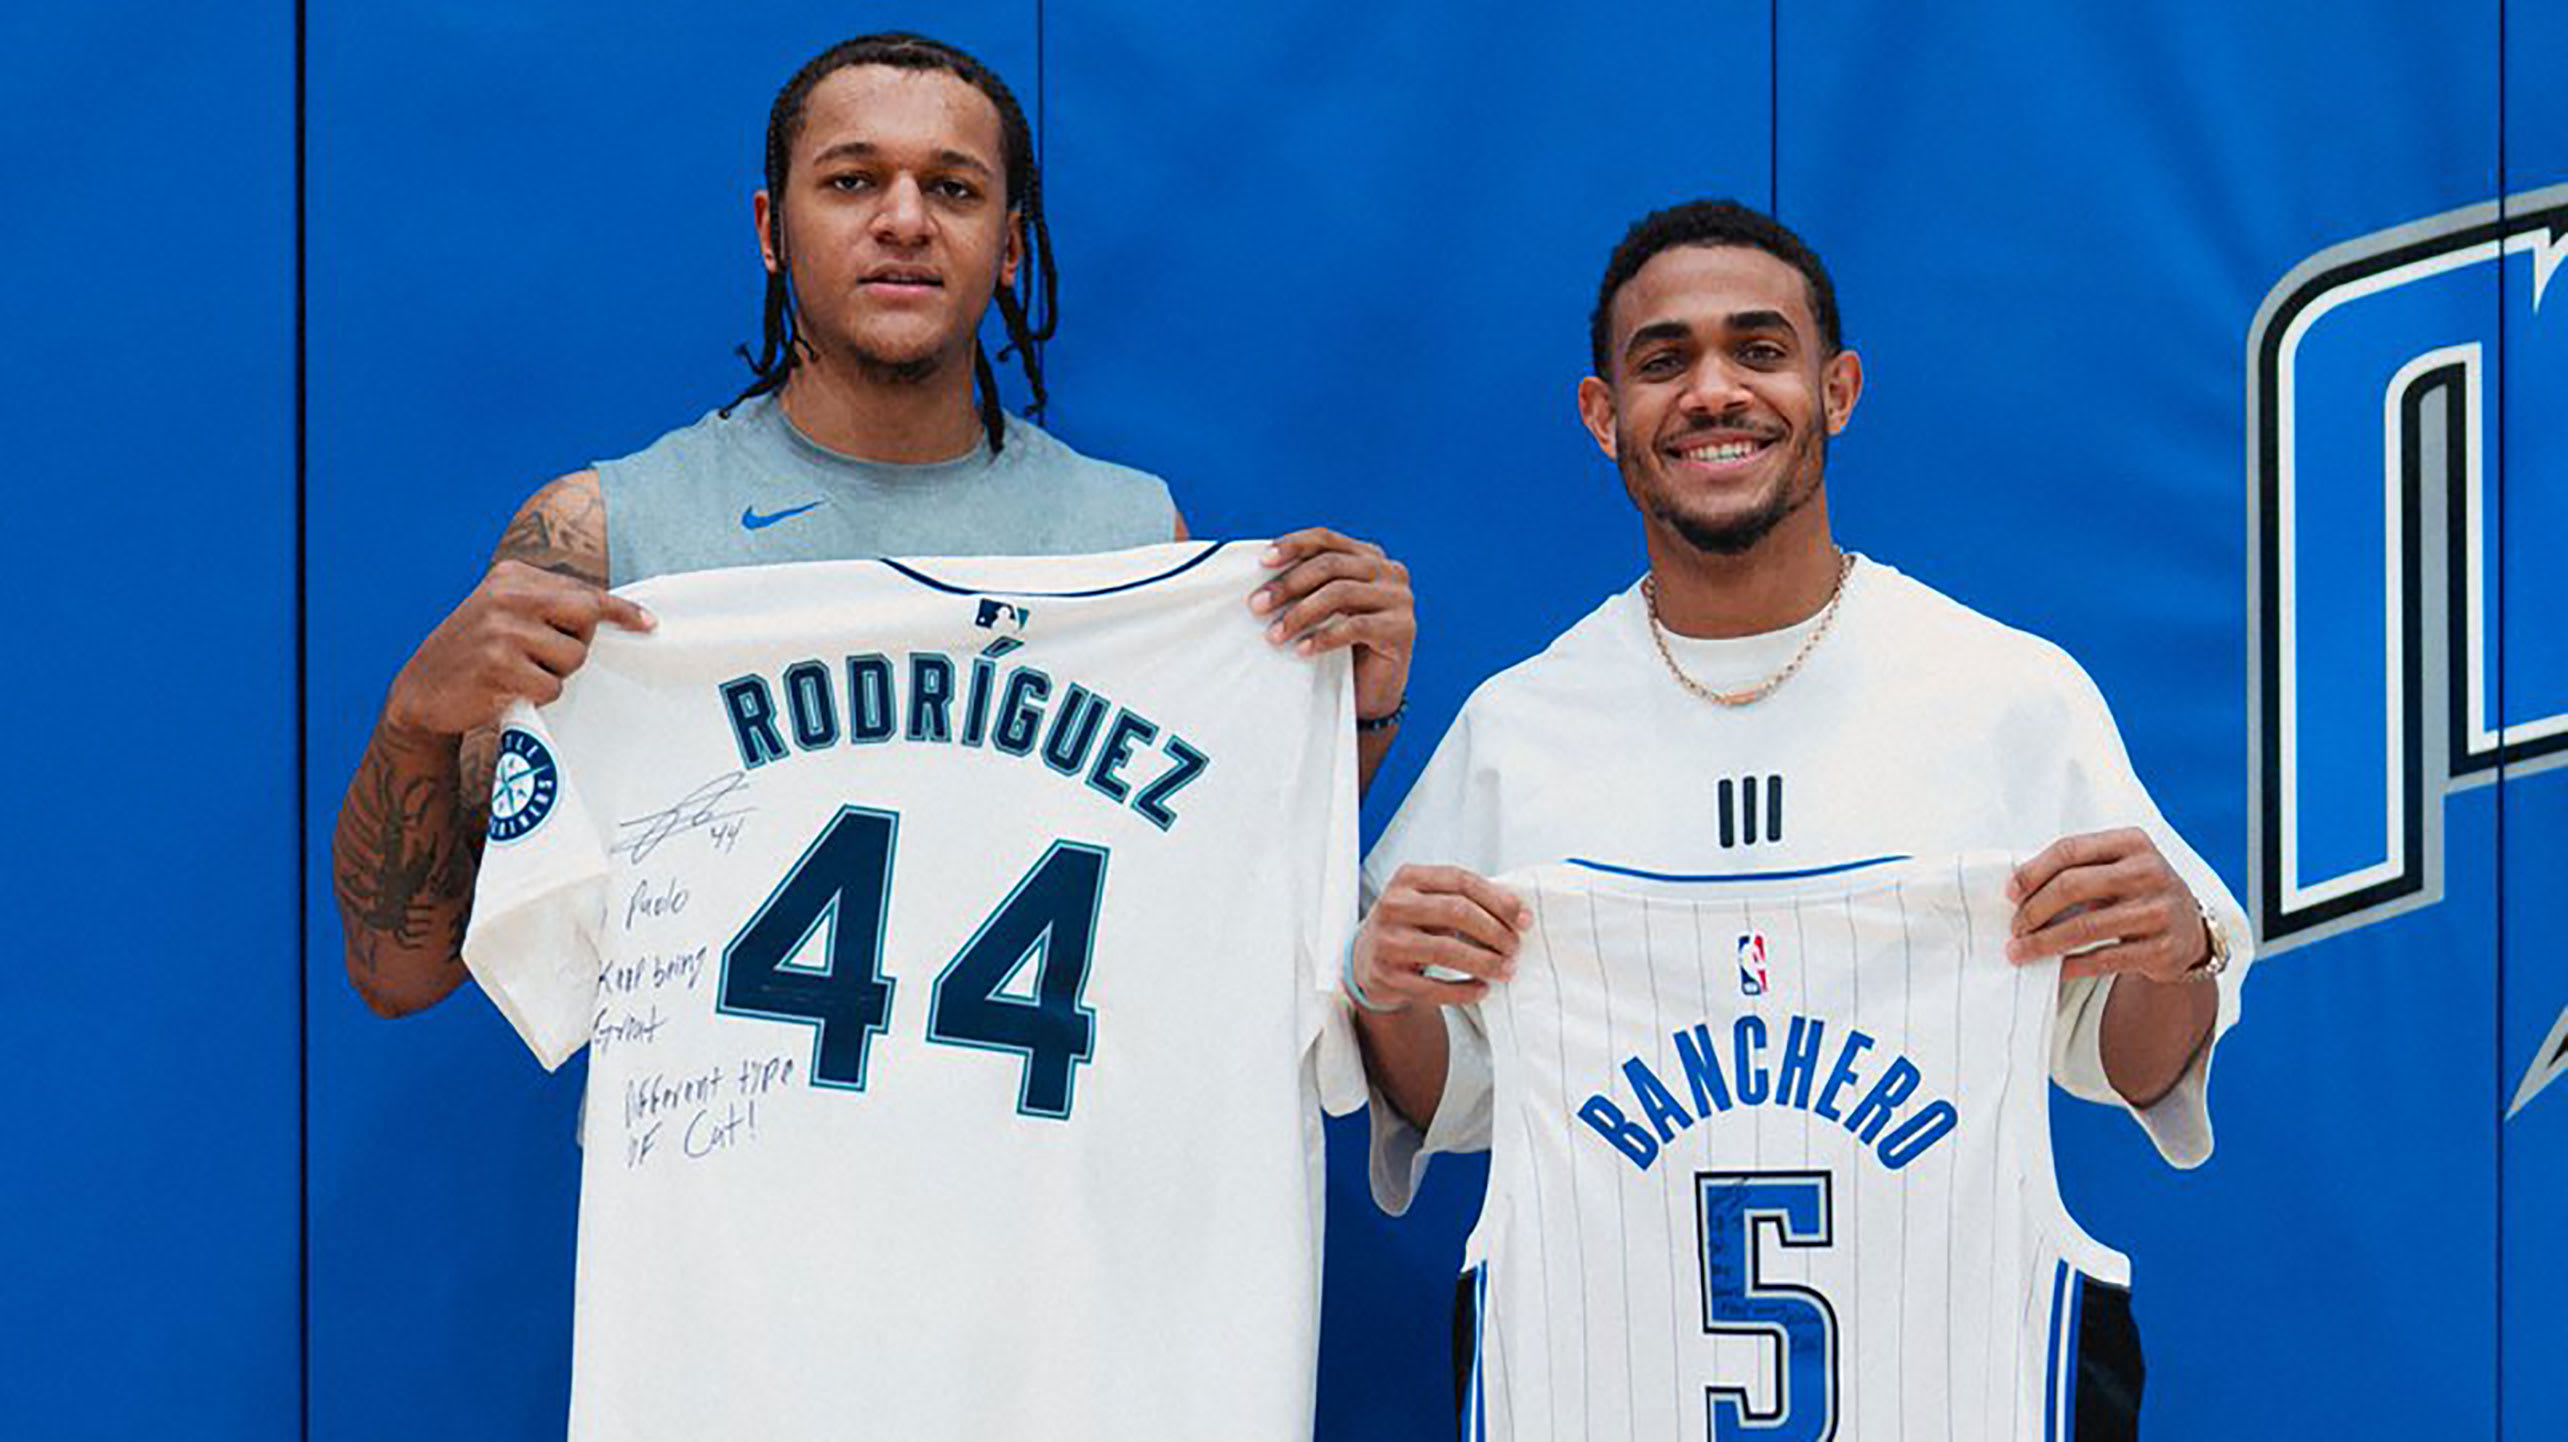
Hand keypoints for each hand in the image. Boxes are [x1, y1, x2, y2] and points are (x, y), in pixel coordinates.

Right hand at [383, 560, 655, 737]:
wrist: (421, 691)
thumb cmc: (474, 655)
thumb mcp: (503, 613)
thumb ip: (546, 605)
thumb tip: (606, 611)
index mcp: (512, 576)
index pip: (583, 591)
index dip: (620, 610)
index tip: (648, 623)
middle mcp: (507, 596)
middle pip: (586, 617)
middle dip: (578, 643)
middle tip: (546, 656)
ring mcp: (502, 629)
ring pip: (573, 657)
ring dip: (554, 674)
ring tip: (519, 673)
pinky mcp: (498, 665)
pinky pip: (552, 686)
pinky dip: (539, 696)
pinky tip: (510, 690)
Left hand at [1251, 528, 1414, 723]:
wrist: (1369, 691)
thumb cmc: (1339, 646)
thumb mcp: (1321, 608)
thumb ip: (1304, 586)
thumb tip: (1261, 573)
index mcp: (1368, 556)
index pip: (1326, 539)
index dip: (1293, 545)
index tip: (1262, 562)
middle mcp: (1388, 571)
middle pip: (1330, 565)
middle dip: (1288, 584)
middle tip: (1257, 605)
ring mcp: (1399, 598)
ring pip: (1341, 592)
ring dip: (1300, 613)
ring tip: (1274, 635)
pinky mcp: (1402, 629)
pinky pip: (1356, 626)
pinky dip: (1324, 637)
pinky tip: (1302, 650)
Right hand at [1351, 865, 1529, 1011]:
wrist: (1366, 957)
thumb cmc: (1410, 924)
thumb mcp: (1428, 899)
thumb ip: (1465, 898)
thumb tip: (1517, 912)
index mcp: (1408, 878)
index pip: (1461, 880)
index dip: (1498, 899)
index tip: (1524, 918)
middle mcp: (1393, 905)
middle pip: (1457, 911)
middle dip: (1495, 931)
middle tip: (1515, 947)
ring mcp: (1387, 941)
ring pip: (1447, 950)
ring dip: (1485, 962)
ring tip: (1506, 969)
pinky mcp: (1387, 976)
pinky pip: (1433, 987)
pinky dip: (1464, 990)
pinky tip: (1481, 988)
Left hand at [2005, 827, 2209, 981]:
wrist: (2190, 930)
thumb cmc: (2138, 893)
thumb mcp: (2118, 867)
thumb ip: (2078, 869)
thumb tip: (2019, 889)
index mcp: (2132, 843)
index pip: (2069, 850)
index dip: (2033, 872)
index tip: (2011, 893)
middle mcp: (2149, 872)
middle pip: (2072, 886)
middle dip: (2034, 909)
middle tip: (2015, 927)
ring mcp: (2159, 910)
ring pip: (2084, 927)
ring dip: (2044, 942)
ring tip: (2020, 951)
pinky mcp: (2162, 948)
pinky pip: (2105, 958)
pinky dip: (2073, 965)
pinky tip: (2055, 967)